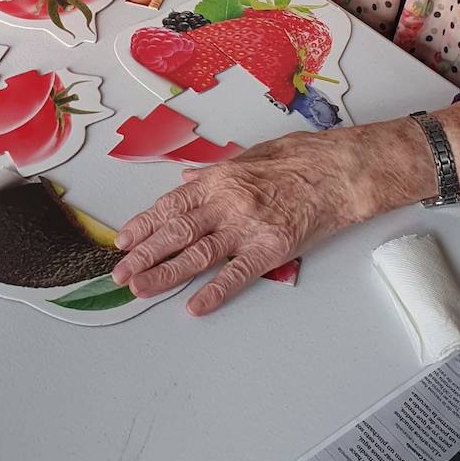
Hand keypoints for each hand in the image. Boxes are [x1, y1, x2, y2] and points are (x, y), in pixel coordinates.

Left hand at [111, 131, 368, 315]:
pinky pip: (237, 274)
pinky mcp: (271, 249)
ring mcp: (247, 227)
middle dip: (144, 254)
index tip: (124, 240)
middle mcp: (226, 203)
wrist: (339, 172)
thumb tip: (185, 180)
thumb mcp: (248, 155)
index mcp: (219, 179)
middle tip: (120, 272)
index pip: (170, 205)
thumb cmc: (299, 159)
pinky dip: (214, 292)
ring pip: (197, 254)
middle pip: (176, 232)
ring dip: (165, 273)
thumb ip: (213, 172)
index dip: (144, 224)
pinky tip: (194, 306)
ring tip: (140, 288)